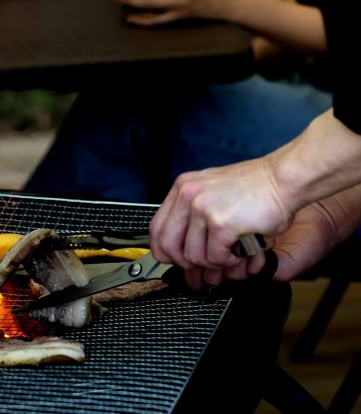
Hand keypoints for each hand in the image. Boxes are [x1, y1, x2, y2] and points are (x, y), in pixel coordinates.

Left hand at [149, 157, 294, 283]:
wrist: (284, 179)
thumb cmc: (255, 188)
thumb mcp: (211, 189)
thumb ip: (191, 210)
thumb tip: (177, 244)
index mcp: (182, 187)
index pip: (156, 229)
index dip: (164, 251)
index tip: (177, 259)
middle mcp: (187, 195)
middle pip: (168, 246)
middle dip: (187, 262)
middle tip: (206, 261)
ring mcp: (202, 208)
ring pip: (193, 257)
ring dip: (214, 261)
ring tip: (230, 251)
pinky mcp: (221, 223)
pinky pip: (215, 258)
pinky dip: (229, 261)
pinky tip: (239, 250)